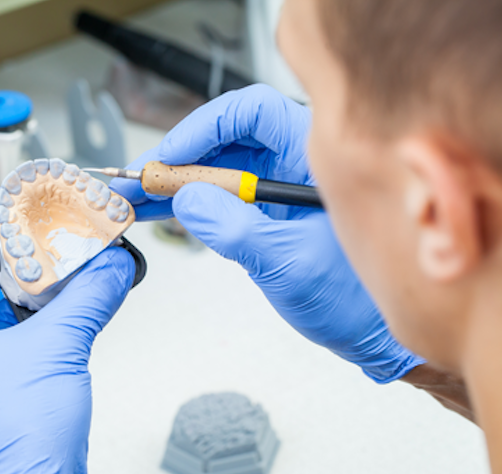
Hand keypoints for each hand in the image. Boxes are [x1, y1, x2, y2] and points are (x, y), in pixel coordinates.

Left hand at [0, 192, 135, 473]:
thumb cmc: (17, 439)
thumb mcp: (58, 349)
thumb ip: (89, 298)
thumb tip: (112, 265)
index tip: (13, 197)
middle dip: (15, 244)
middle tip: (47, 222)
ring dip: (33, 276)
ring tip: (64, 254)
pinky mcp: (0, 377)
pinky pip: (17, 327)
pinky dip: (44, 308)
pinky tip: (73, 297)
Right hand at [112, 84, 423, 382]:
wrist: (368, 334)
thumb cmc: (355, 298)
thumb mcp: (291, 264)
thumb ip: (237, 230)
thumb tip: (188, 200)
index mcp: (315, 157)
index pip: (254, 113)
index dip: (206, 127)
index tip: (172, 155)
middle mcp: (293, 163)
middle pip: (224, 138)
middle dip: (177, 158)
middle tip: (138, 179)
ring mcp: (275, 187)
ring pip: (214, 167)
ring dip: (172, 182)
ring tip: (134, 197)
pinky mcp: (261, 212)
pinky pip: (216, 196)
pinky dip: (184, 203)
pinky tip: (154, 210)